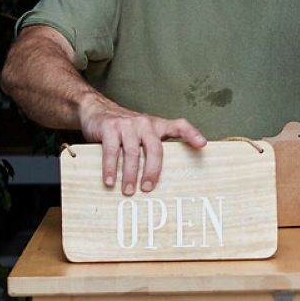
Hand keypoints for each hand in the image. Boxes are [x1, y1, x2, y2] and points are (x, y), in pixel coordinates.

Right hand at [78, 94, 206, 194]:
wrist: (97, 109)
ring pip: (133, 152)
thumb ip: (154, 148)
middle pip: (155, 148)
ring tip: (129, 191)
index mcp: (157, 125)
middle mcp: (145, 123)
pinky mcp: (109, 127)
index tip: (202, 145)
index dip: (192, 134)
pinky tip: (110, 181)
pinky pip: (112, 151)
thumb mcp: (143, 134)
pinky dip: (111, 168)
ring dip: (130, 174)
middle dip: (152, 171)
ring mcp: (127, 125)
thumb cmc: (125, 129)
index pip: (179, 125)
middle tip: (148, 188)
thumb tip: (165, 179)